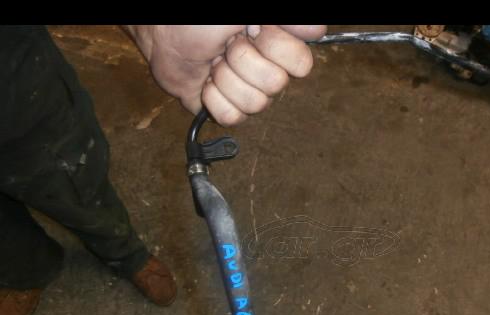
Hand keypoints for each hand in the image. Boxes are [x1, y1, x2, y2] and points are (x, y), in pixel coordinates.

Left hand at [126, 25, 326, 125]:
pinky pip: (233, 118)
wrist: (162, 33)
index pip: (302, 64)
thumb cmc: (199, 17)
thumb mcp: (245, 10)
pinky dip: (213, 99)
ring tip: (213, 61)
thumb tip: (318, 31)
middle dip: (242, 62)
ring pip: (255, 104)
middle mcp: (269, 69)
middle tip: (226, 46)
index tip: (252, 30)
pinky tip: (206, 82)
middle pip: (276, 85)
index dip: (276, 49)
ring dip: (225, 79)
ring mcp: (249, 91)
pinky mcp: (229, 108)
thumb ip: (283, 19)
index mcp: (279, 44)